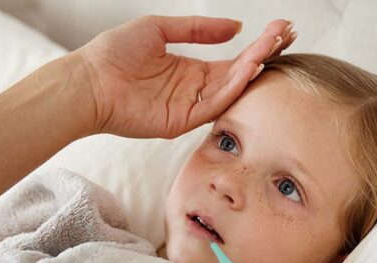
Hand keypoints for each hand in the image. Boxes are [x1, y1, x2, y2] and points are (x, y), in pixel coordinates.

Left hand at [76, 16, 295, 137]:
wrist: (88, 80)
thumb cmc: (114, 54)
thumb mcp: (159, 28)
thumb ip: (198, 29)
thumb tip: (236, 27)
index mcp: (191, 71)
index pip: (232, 62)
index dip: (256, 47)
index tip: (279, 31)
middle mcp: (195, 91)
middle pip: (237, 74)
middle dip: (264, 54)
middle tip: (288, 35)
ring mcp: (190, 108)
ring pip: (230, 90)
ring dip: (253, 69)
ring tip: (273, 48)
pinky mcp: (181, 122)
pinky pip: (213, 105)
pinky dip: (233, 88)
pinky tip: (249, 69)